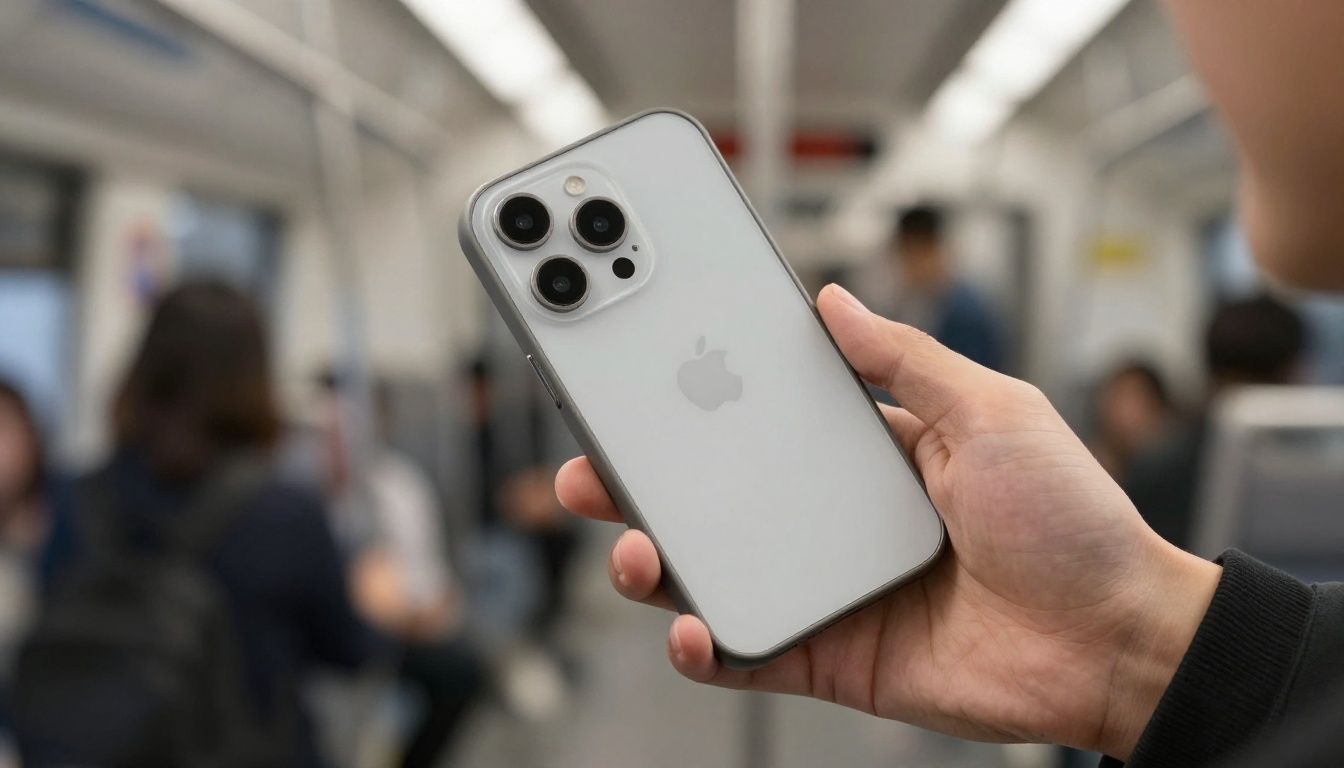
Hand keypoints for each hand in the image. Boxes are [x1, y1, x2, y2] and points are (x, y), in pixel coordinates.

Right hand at [556, 284, 1220, 757]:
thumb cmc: (1072, 518)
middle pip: (717, 498)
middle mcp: (834, 521)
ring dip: (655, 561)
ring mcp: (828, 589)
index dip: (699, 404)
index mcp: (867, 455)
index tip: (643, 379)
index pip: (760, 422)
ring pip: (716, 573)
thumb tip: (832, 303)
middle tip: (592, 463)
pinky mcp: (831, 655)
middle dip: (644, 483)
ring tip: (631, 544)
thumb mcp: (991, 412)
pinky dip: (707, 646)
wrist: (1119, 640)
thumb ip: (904, 361)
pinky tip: (692, 626)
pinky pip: (749, 651)